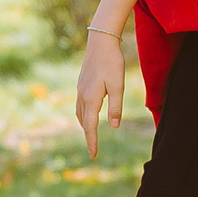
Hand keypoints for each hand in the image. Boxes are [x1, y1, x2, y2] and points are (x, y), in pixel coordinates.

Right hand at [75, 32, 127, 157]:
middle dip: (88, 135)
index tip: (93, 155)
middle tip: (93, 148)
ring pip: (80, 113)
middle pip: (83, 122)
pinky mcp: (81, 83)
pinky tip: (88, 112)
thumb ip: (115, 107)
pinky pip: (80, 104)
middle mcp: (82, 96)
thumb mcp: (118, 86)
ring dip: (84, 125)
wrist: (100, 41)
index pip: (91, 126)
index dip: (92, 141)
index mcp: (91, 99)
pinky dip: (83, 114)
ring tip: (90, 133)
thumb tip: (114, 126)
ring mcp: (80, 89)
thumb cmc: (112, 63)